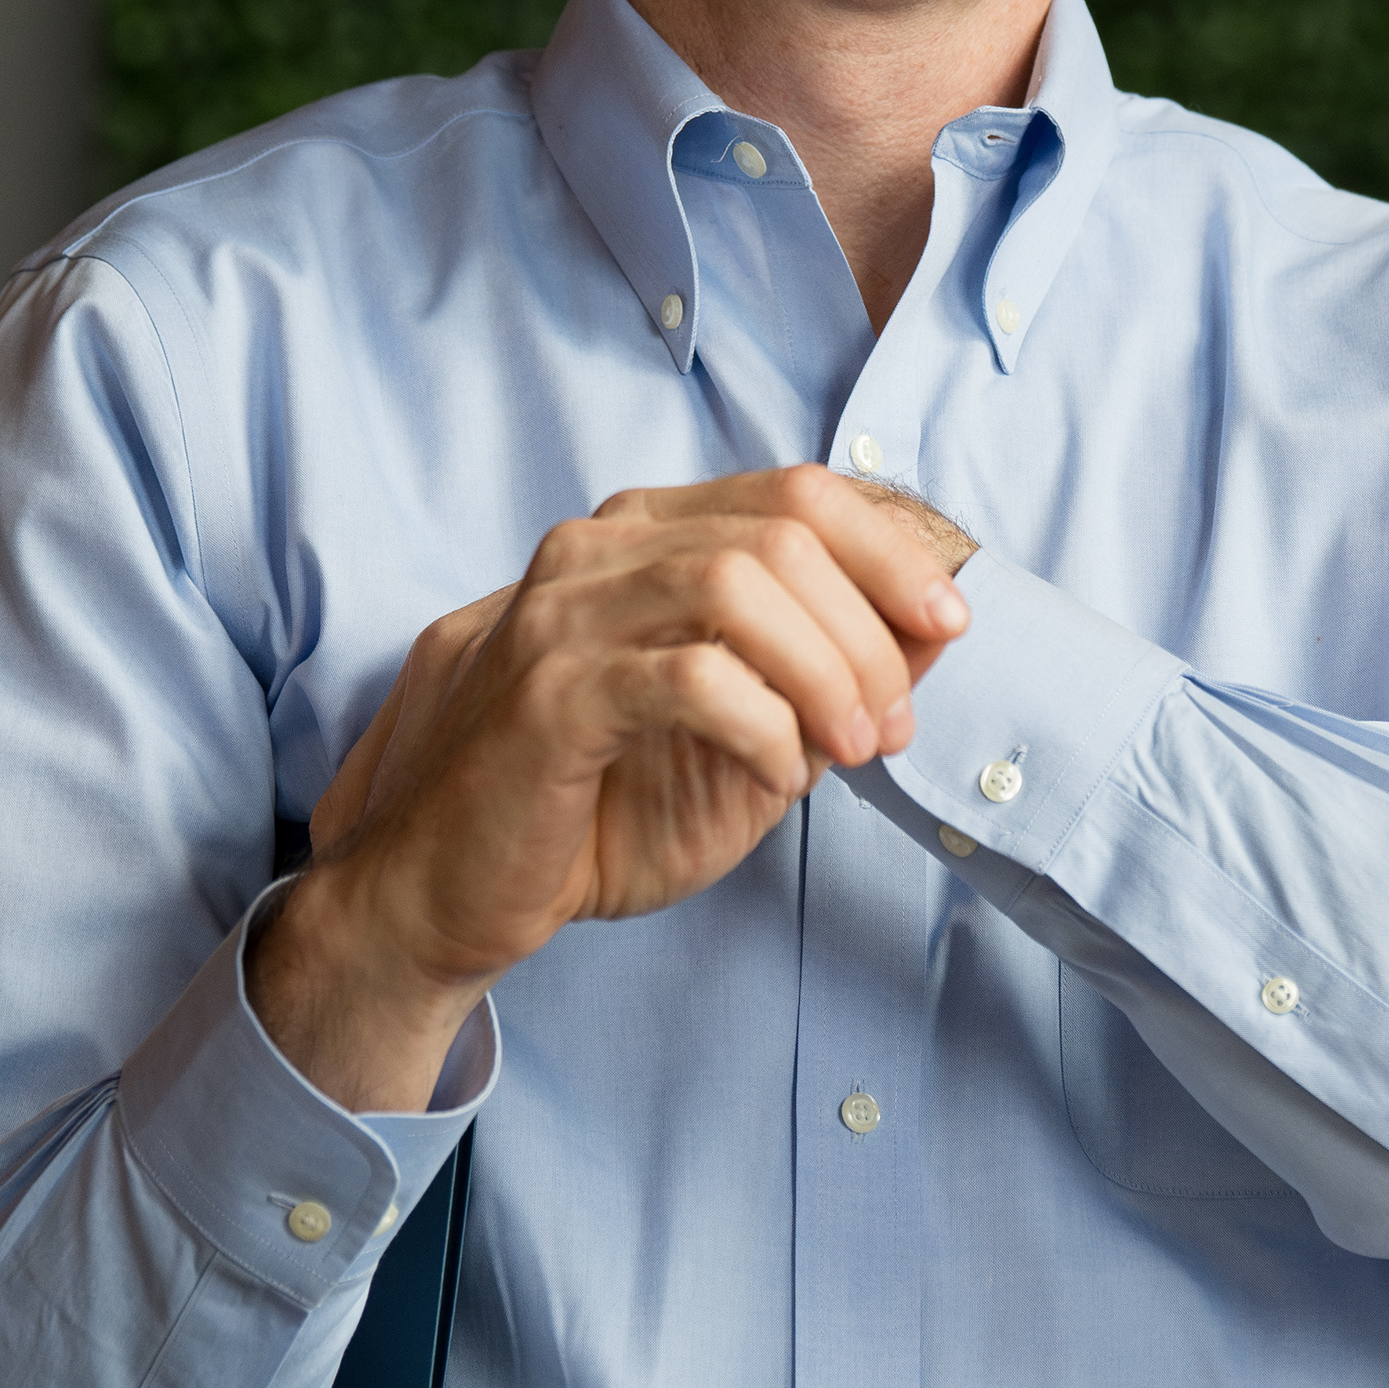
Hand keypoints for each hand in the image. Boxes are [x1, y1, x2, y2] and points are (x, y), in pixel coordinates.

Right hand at [250, 466, 974, 1108]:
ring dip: (826, 670)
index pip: (794, 491)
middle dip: (868, 625)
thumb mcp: (742, 740)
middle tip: (891, 724)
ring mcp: (563, 613)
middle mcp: (598, 550)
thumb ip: (826, 677)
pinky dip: (762, 725)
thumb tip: (931, 632)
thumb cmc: (591, 815)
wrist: (443, 896)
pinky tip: (778, 776)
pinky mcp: (548, 693)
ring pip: (738, 582)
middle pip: (782, 528)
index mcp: (643, 538)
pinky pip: (690, 677)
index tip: (945, 624)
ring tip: (851, 750)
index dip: (889, 551)